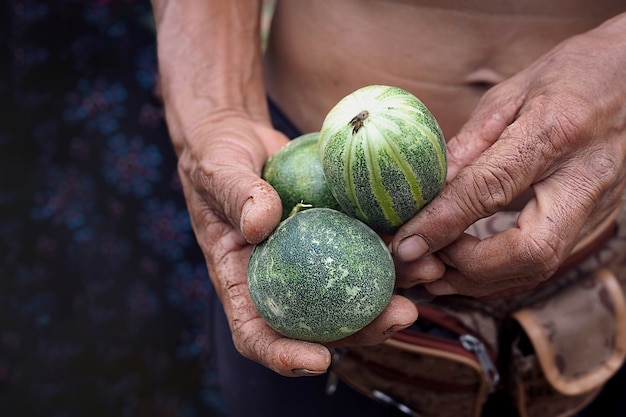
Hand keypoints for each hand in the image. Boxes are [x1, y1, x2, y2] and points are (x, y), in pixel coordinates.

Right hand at [175, 112, 417, 375]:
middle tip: (402, 315)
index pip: (255, 332)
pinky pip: (361, 250)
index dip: (284, 355)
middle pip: (319, 324)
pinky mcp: (332, 235)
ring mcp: (309, 259)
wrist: (241, 139)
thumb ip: (236, 196)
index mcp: (240, 278)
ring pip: (349, 293)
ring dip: (391, 292)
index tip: (319, 359)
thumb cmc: (216, 158)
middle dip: (363, 330)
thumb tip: (261, 224)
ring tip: (429, 273)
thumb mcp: (217, 173)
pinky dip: (392, 250)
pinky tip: (422, 239)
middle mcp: (279, 278)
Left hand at [390, 14, 625, 296]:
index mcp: (558, 130)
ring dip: (478, 280)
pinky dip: (499, 273)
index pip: (492, 188)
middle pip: (530, 251)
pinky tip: (462, 268)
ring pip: (538, 267)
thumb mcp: (511, 94)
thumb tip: (426, 189)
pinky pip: (543, 261)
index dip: (443, 222)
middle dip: (468, 267)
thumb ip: (469, 145)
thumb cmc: (570, 75)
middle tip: (424, 261)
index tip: (405, 243)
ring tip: (432, 273)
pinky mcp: (596, 221)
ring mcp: (598, 206)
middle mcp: (585, 178)